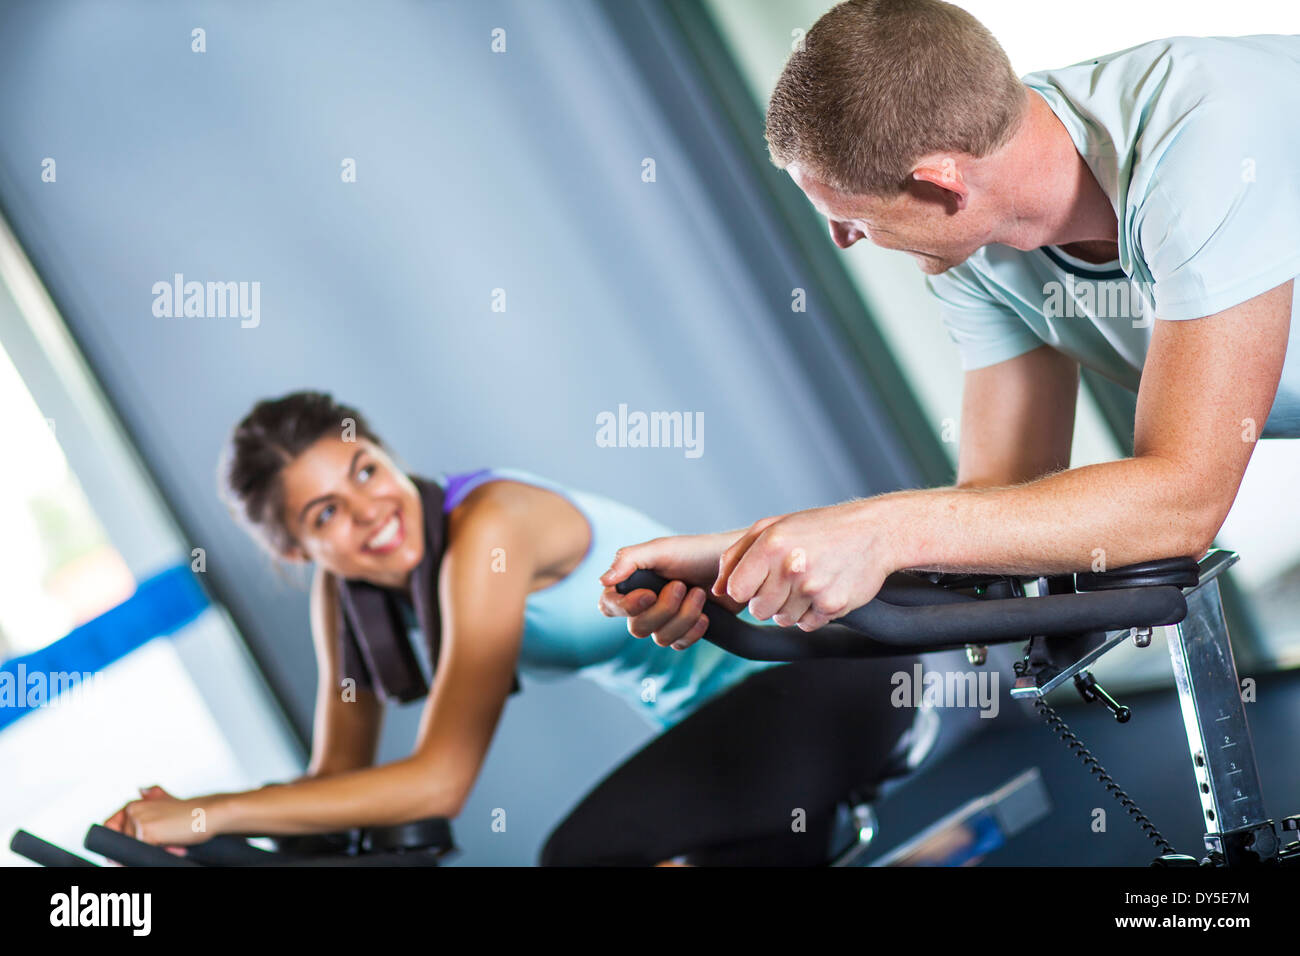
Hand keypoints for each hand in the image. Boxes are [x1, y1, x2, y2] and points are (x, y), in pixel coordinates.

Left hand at [103, 785, 218, 851]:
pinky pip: (142, 854)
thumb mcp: (167, 803)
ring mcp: (137, 821)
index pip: (110, 828)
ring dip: (153, 852)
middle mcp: (132, 810)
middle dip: (142, 850)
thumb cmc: (191, 813)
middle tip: (167, 846)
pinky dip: (160, 853)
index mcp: (135, 804)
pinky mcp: (145, 832)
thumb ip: (153, 798)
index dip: (116, 843)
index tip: (122, 853)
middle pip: (121, 844)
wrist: (210, 813)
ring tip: (175, 845)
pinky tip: (176, 847)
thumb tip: (142, 789)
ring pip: (132, 850)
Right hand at [598, 531, 746, 649]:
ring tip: (700, 594)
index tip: (649, 595)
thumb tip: (602, 581)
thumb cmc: (696, 551)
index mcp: (632, 584)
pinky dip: (693, 631)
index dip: (624, 607)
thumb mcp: (661, 548)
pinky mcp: (685, 631)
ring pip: (660, 639)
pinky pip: (679, 644)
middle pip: (636, 628)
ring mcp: (665, 621)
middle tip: (682, 586)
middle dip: (664, 610)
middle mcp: (644, 605)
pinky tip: (706, 615)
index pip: (608, 606)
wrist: (737, 565)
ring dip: (683, 617)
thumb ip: (630, 560)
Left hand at [715, 500, 893, 630]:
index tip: (756, 580)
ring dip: (790, 607)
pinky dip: (811, 613)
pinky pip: (806, 624)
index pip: (736, 591)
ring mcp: (813, 589)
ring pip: (782, 620)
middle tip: (786, 580)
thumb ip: (736, 556)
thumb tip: (717, 590)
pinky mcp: (833, 606)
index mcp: (771, 544)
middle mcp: (791, 567)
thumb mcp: (772, 526)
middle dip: (767, 600)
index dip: (744, 589)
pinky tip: (821, 589)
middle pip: (759, 610)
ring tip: (806, 582)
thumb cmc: (819, 528)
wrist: (873, 532)